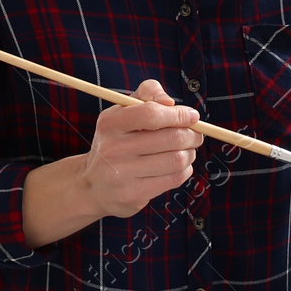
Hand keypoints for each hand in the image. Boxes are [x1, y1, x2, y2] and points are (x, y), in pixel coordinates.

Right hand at [77, 79, 205, 219]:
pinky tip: (179, 166)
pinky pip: (173, 179)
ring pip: (176, 160)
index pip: (152, 114)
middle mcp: (113, 149)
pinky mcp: (133, 195)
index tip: (192, 116)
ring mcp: (122, 174)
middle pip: (170, 138)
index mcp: (110, 123)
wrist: (93, 184)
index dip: (178, 114)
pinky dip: (185, 170)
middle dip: (192, 135)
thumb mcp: (122, 112)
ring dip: (190, 153)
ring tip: (188, 150)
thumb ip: (147, 94)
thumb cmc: (116, 141)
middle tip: (196, 135)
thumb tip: (170, 103)